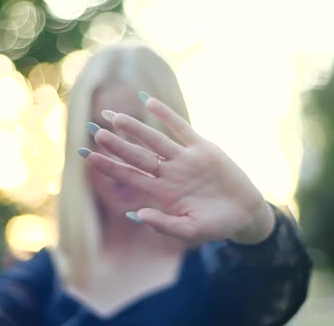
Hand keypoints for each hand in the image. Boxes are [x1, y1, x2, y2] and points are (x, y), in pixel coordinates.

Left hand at [79, 92, 274, 244]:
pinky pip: (182, 129)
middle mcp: (169, 173)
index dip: (109, 166)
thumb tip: (136, 215)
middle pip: (137, 156)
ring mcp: (185, 159)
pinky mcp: (203, 149)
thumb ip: (164, 224)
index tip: (88, 156)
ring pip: (155, 140)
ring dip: (136, 129)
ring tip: (114, 117)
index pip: (129, 176)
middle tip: (95, 132)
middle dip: (117, 145)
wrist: (244, 213)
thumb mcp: (190, 231)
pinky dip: (167, 116)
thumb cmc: (216, 225)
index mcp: (162, 192)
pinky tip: (150, 103)